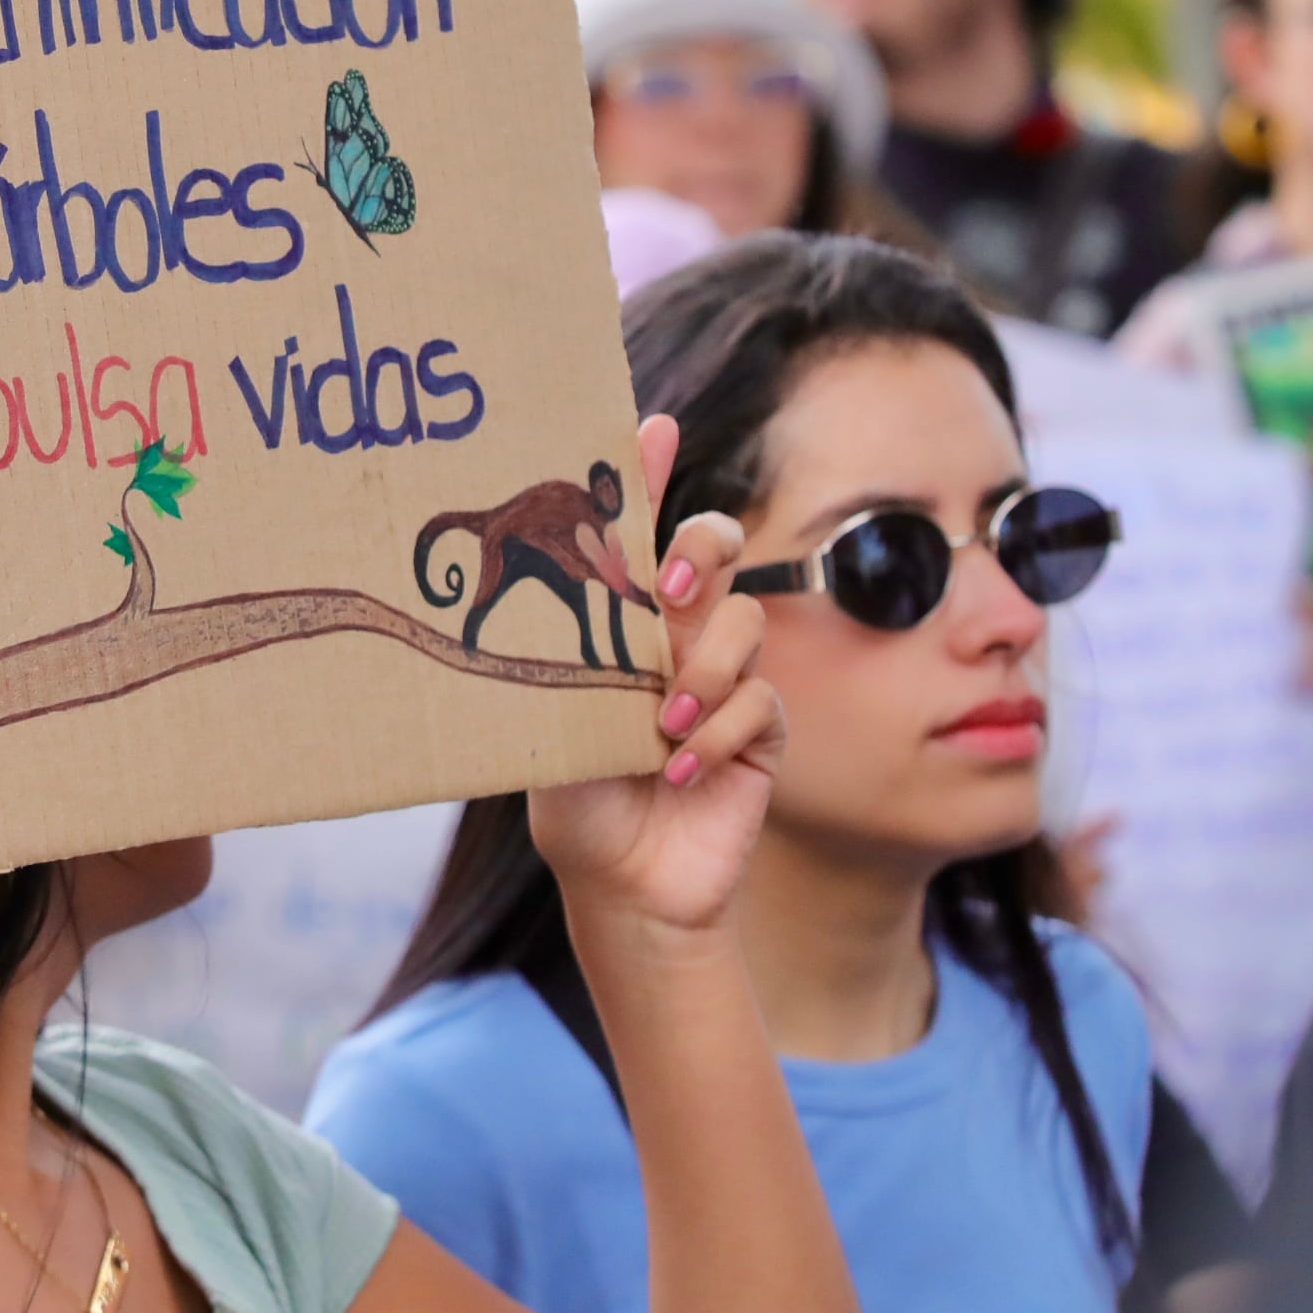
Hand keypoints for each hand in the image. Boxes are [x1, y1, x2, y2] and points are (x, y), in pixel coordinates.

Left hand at [530, 414, 782, 937]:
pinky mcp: (761, 732)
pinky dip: (720, 733)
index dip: (647, 473)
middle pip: (714, 546)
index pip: (636, 531)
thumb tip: (552, 616)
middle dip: (700, 548)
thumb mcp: (551, 732)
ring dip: (702, 672)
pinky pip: (761, 703)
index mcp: (620, 621)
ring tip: (659, 727)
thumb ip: (564, 675)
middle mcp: (677, 636)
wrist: (623, 886)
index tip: (649, 425)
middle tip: (665, 587)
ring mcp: (726, 680)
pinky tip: (680, 769)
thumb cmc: (576, 802)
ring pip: (742, 625)